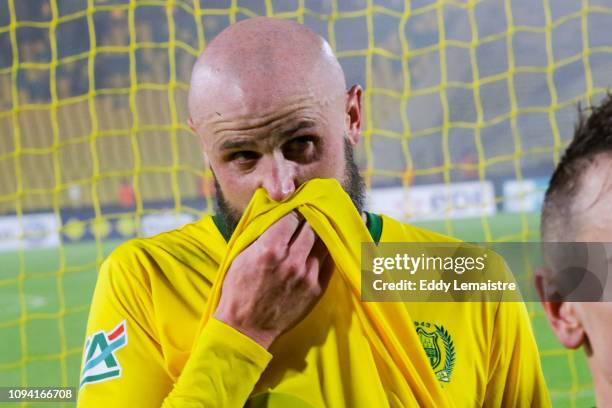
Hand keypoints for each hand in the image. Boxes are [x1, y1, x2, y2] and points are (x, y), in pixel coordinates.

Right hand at [213, 212, 331, 348]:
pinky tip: (324, 243)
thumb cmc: (238, 290)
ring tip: (319, 224)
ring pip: (323, 242)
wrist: (246, 328)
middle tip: (310, 211)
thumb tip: (275, 215)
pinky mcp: (316, 288)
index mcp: (270, 249)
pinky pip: (327, 261)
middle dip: (309, 217)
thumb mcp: (241, 257)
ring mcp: (307, 275)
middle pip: (311, 226)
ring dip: (320, 232)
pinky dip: (326, 250)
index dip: (293, 210)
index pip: (291, 217)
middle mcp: (292, 260)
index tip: (294, 207)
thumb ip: (260, 236)